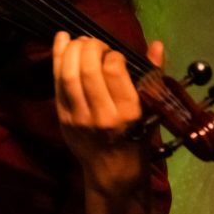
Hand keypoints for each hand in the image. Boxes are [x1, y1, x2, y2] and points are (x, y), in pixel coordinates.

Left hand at [52, 31, 163, 192]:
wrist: (112, 173)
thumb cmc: (137, 139)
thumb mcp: (151, 111)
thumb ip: (153, 76)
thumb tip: (157, 45)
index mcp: (129, 112)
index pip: (114, 71)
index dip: (112, 54)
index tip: (115, 55)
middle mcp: (102, 115)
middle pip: (88, 70)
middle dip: (89, 47)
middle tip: (94, 42)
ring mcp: (78, 118)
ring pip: (68, 76)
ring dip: (71, 51)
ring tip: (78, 40)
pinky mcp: (62, 119)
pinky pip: (56, 84)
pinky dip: (57, 60)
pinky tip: (61, 41)